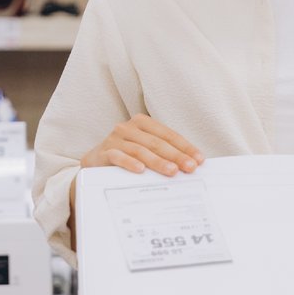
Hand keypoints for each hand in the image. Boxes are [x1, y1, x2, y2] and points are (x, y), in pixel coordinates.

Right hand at [83, 115, 203, 178]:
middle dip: (176, 155)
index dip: (185, 147)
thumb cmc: (125, 157)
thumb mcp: (145, 151)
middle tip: (190, 167)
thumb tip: (191, 164)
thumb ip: (163, 153)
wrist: (94, 165)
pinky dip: (129, 163)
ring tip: (172, 171)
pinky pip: (118, 157)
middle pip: (156, 142)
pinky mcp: (102, 152)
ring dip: (158, 161)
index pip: (168, 134)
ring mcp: (114, 139)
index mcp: (142, 123)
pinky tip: (140, 170)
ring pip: (140, 150)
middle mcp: (127, 127)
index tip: (199, 160)